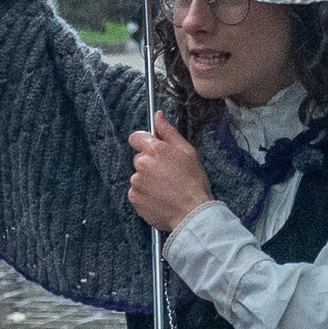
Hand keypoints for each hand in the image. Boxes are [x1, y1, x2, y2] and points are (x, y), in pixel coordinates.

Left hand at [127, 112, 209, 231]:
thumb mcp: (187, 151)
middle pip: (139, 159)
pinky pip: (136, 193)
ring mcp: (136, 183)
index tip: (153, 150)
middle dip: (149, 164)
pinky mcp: (134, 198)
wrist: (191, 212)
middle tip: (167, 174)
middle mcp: (142, 164)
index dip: (144, 142)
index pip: (136, 137)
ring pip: (138, 177)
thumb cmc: (193, 182)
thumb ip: (169, 132)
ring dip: (148, 181)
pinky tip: (160, 198)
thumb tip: (158, 116)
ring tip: (166, 189)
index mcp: (155, 150)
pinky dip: (145, 195)